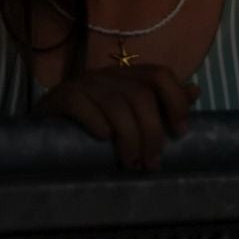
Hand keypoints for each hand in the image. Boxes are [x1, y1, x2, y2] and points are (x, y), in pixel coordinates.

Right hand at [35, 65, 199, 169]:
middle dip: (152, 131)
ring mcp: (83, 83)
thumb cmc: (94, 122)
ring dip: (129, 137)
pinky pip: (82, 105)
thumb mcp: (129, 112)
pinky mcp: (60, 97)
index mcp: (128, 75)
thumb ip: (160, 102)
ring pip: (116, 104)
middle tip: (153, 162)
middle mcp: (107, 75)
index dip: (176, 101)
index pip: (160, 74)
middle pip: (141, 94)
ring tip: (132, 164)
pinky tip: (103, 141)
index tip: (182, 132)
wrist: (43, 129)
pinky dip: (97, 123)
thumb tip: (195, 91)